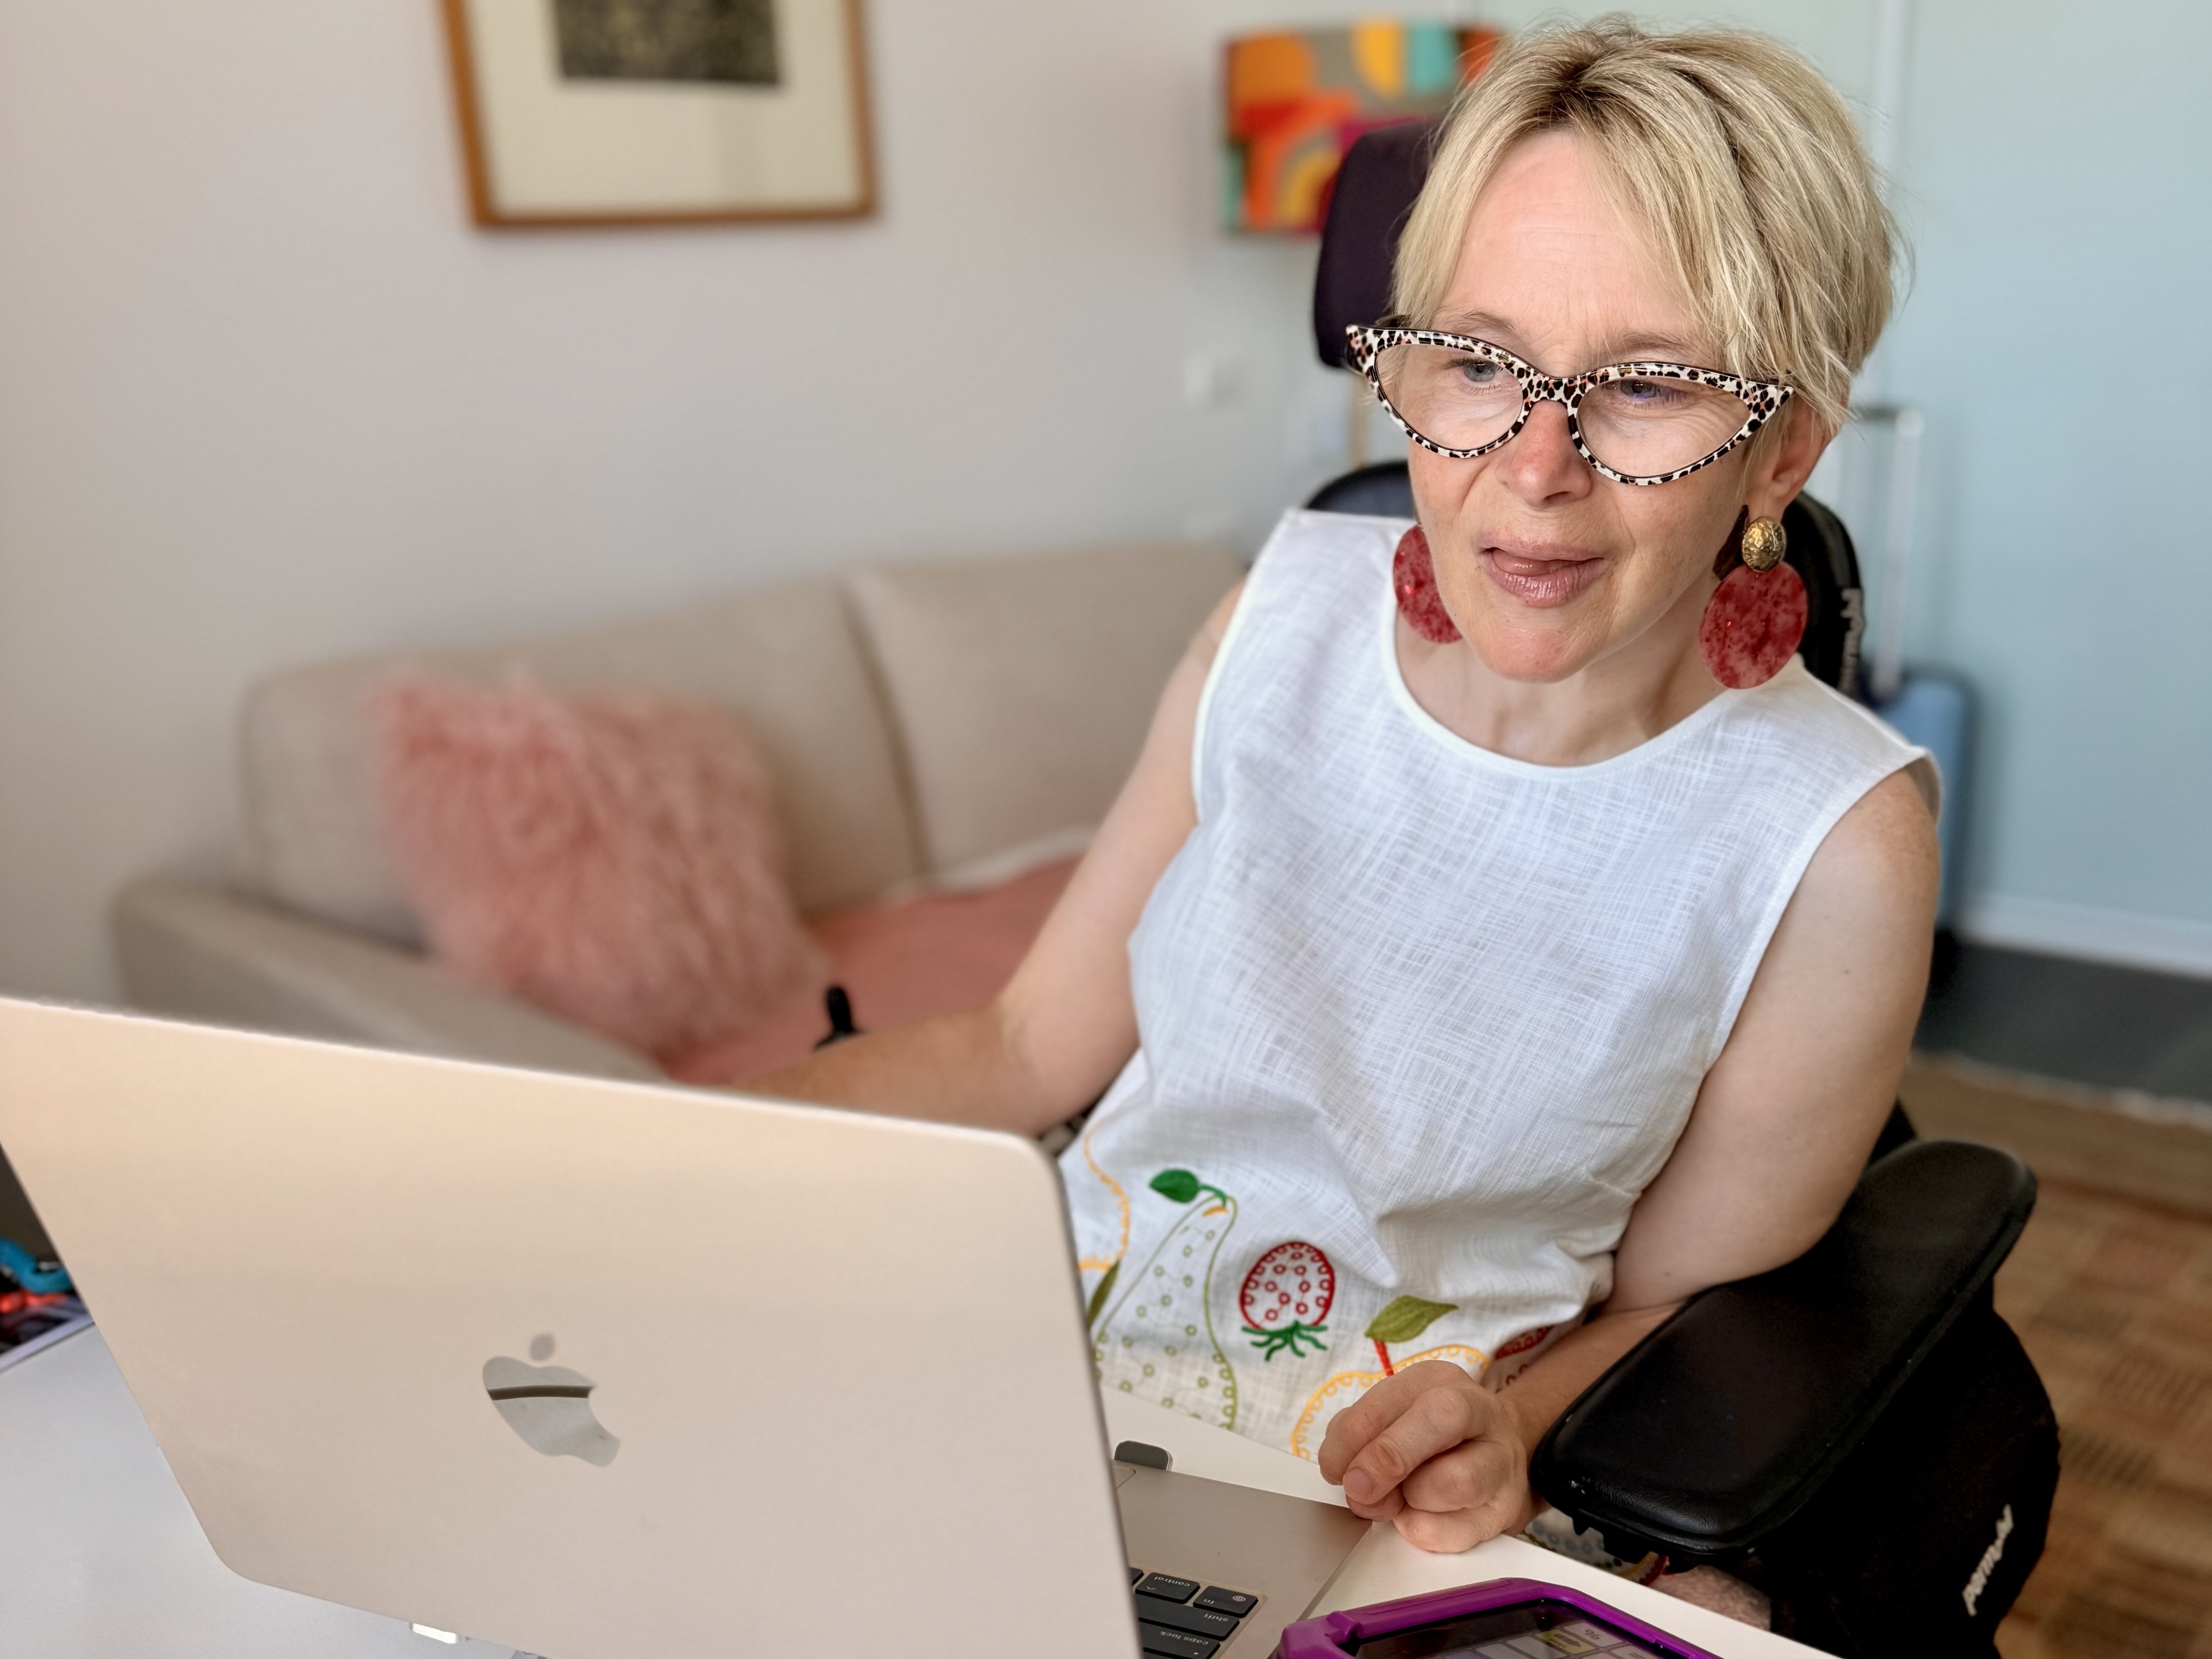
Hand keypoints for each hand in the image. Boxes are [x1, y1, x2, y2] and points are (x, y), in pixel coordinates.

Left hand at [1316, 1361, 1538, 1552]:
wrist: (1496, 1458)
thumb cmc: (1430, 1438)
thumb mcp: (1392, 1419)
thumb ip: (1361, 1437)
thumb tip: (1346, 1472)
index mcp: (1439, 1379)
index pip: (1392, 1397)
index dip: (1353, 1437)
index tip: (1333, 1467)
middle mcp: (1479, 1410)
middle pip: (1441, 1418)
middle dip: (1388, 1458)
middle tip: (1358, 1488)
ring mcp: (1501, 1460)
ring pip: (1456, 1481)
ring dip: (1410, 1502)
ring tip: (1396, 1503)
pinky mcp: (1507, 1509)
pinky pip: (1458, 1531)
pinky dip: (1424, 1531)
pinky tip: (1417, 1519)